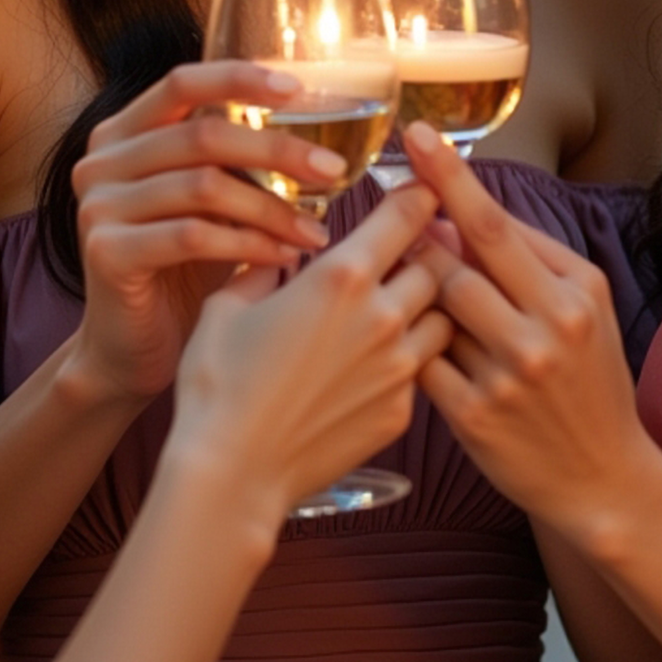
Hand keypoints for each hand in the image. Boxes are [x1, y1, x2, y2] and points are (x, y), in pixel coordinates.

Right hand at [65, 62, 340, 408]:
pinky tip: (284, 257)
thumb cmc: (182, 269)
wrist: (132, 348)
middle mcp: (101, 161)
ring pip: (203, 186)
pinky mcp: (105, 251)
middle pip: (202, 135)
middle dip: (278, 150)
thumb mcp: (210, 204)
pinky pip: (191, 234)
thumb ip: (237, 164)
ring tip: (316, 231)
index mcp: (123, 133)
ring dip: (272, 208)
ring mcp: (97, 205)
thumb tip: (320, 139)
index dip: (239, 78)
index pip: (182, 82)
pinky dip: (247, 244)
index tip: (297, 88)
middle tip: (332, 170)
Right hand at [166, 186, 453, 524]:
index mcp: (341, 277)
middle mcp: (382, 316)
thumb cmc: (218, 386)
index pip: (407, 216)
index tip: (426, 188)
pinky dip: (410, 358)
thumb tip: (277, 253)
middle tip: (407, 253)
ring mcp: (398, 368)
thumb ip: (261, 269)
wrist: (233, 473)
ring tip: (399, 307)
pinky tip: (377, 363)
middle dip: (426, 255)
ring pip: (442, 318)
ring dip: (427, 307)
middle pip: (436, 266)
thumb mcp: (226, 308)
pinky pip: (422, 370)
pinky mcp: (400, 412)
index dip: (421, 196)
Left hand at [399, 123, 655, 541]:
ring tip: (407, 280)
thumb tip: (457, 214)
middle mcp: (547, 329)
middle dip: (417, 231)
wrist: (602, 476)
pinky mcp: (477, 417)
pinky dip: (410, 342)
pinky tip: (407, 338)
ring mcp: (510, 375)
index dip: (449, 177)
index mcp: (575, 291)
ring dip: (414, 287)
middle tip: (392, 210)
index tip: (416, 137)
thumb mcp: (585, 309)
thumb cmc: (587, 379)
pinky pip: (422, 361)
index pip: (496, 223)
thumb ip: (530, 259)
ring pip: (436, 307)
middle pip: (458, 260)